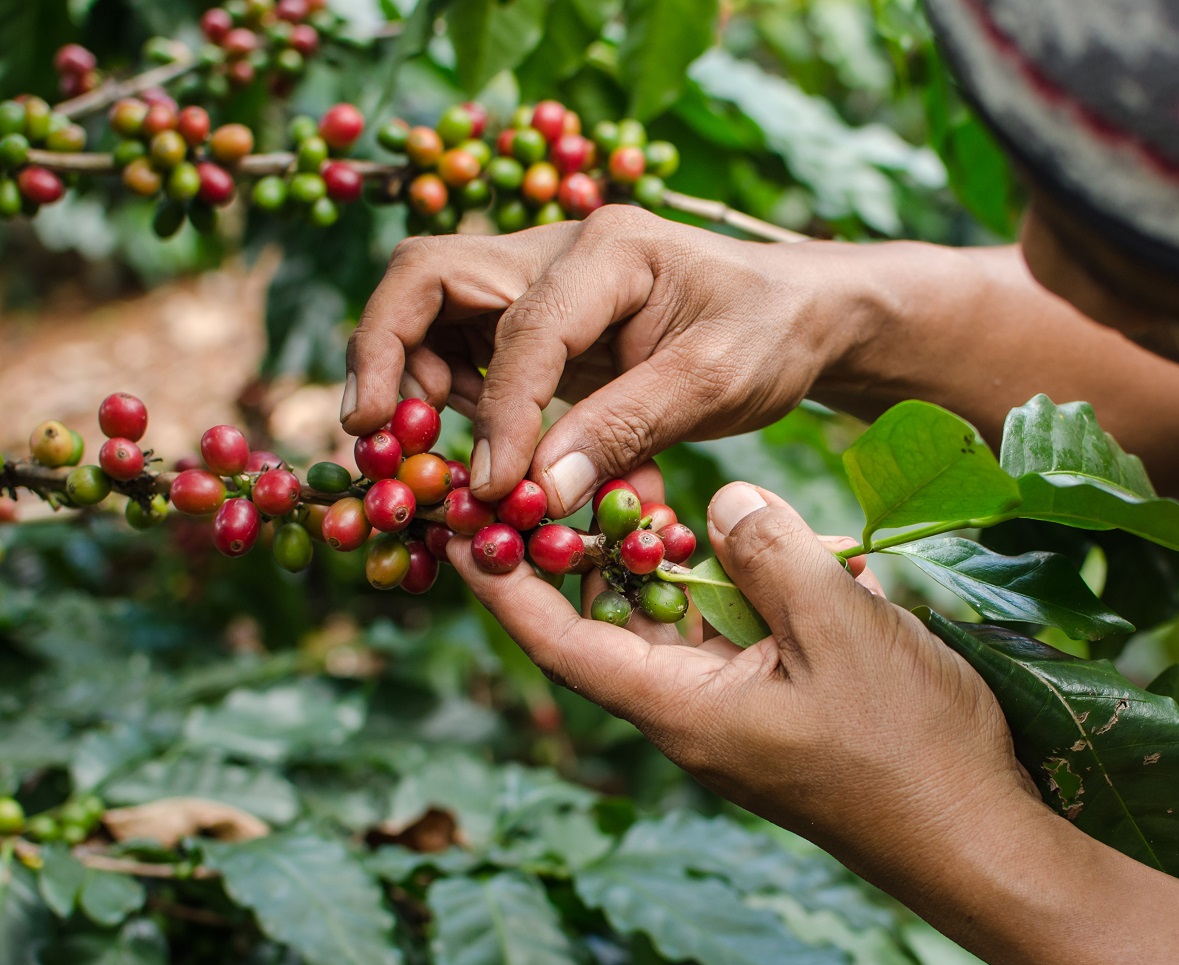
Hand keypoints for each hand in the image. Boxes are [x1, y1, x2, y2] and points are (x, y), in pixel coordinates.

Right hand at [343, 208, 866, 512]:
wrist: (799, 314)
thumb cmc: (770, 335)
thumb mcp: (714, 383)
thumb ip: (624, 430)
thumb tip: (537, 493)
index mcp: (608, 250)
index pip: (522, 327)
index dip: (500, 413)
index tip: (494, 489)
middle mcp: (557, 251)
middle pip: (428, 278)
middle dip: (385, 353)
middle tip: (372, 437)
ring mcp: (542, 282)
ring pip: (432, 311)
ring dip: (411, 379)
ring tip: (418, 453)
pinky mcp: (542, 321)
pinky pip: (467, 350)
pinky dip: (453, 398)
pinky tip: (474, 449)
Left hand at [446, 480, 1039, 882]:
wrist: (979, 837)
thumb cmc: (907, 746)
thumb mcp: (838, 629)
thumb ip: (769, 554)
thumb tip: (720, 502)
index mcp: (681, 709)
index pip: (561, 642)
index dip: (506, 585)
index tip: (463, 524)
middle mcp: (693, 715)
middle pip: (613, 624)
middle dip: (592, 551)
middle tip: (579, 472)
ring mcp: (738, 715)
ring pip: (680, 624)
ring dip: (674, 563)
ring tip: (663, 493)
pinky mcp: (781, 709)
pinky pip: (736, 637)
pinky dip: (737, 588)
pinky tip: (766, 546)